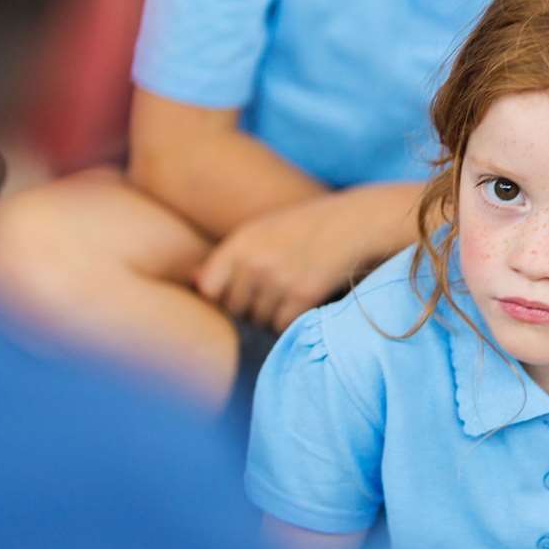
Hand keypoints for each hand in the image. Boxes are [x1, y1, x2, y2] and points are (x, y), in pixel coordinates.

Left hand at [194, 190, 379, 331]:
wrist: (356, 222)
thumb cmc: (308, 227)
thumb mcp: (264, 230)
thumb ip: (230, 256)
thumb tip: (192, 282)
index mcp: (242, 242)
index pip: (208, 288)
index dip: (223, 296)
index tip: (242, 292)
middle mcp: (255, 261)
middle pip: (235, 309)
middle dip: (252, 308)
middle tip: (276, 294)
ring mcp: (278, 279)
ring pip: (260, 321)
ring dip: (274, 316)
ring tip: (294, 294)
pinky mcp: (302, 295)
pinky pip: (283, 325)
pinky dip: (294, 321)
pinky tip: (307, 302)